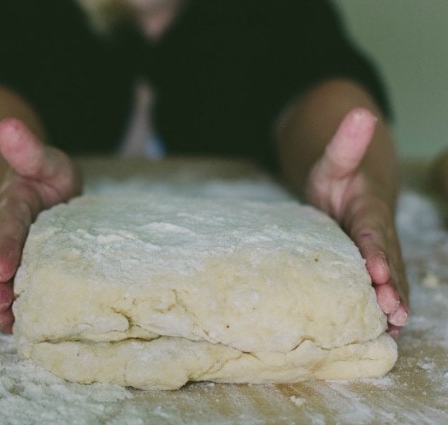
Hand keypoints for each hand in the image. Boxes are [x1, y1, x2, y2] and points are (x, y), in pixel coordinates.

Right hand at [0, 118, 80, 332]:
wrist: (40, 193)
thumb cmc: (47, 178)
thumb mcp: (46, 161)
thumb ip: (29, 150)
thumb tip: (7, 124)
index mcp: (13, 206)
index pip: (6, 227)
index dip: (3, 248)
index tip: (2, 269)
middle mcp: (5, 233)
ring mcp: (9, 253)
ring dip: (0, 300)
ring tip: (5, 323)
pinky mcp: (18, 268)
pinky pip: (11, 287)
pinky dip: (11, 307)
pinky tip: (15, 328)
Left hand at [305, 107, 408, 334]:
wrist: (349, 189)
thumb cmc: (336, 177)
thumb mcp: (333, 160)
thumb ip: (345, 143)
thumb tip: (361, 112)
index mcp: (367, 210)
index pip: (372, 232)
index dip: (375, 251)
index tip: (375, 270)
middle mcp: (379, 233)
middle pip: (386, 261)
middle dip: (390, 286)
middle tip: (392, 311)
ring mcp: (379, 251)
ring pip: (390, 277)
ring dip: (393, 301)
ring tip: (394, 326)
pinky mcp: (374, 263)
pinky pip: (385, 284)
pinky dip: (389, 304)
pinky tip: (388, 329)